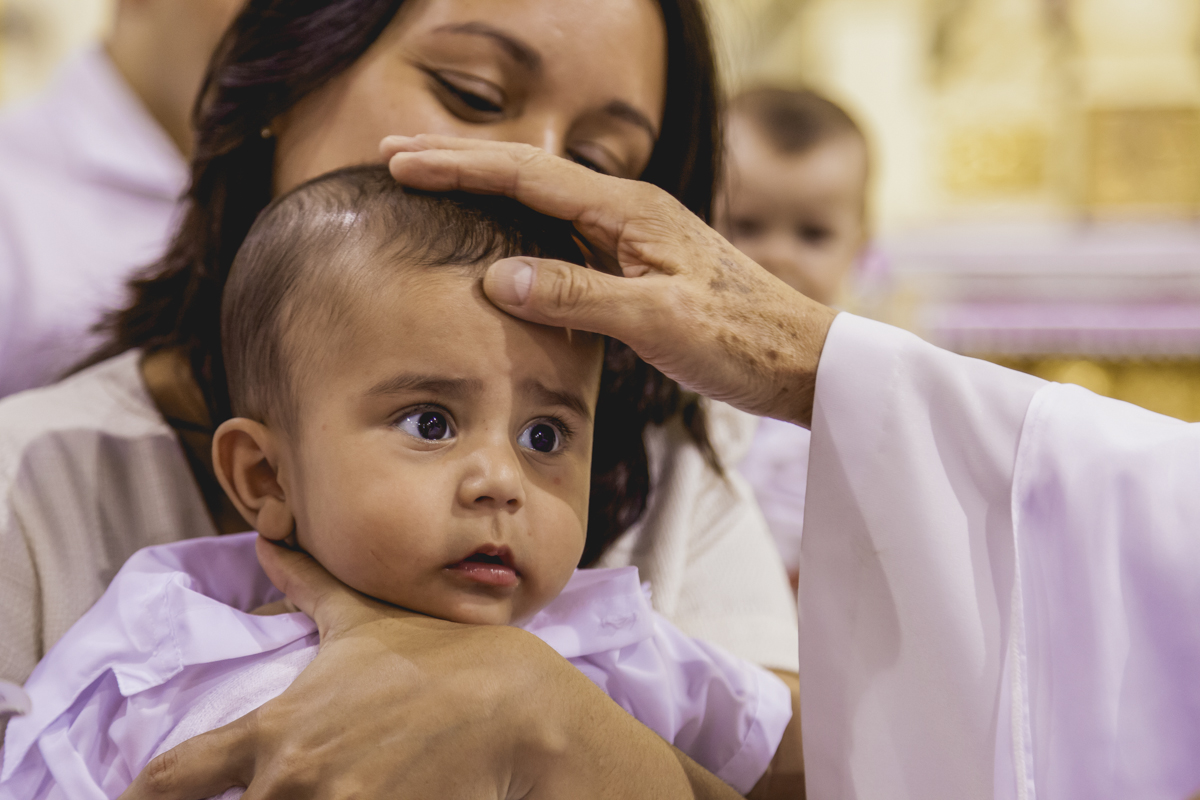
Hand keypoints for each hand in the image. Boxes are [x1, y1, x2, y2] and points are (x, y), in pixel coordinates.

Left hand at [120, 537, 732, 799]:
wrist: (515, 704)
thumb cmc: (438, 657)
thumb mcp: (365, 618)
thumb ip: (306, 586)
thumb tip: (268, 542)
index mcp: (277, 729)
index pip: (175, 777)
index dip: (143, 795)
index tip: (135, 797)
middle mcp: (292, 780)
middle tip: (277, 785)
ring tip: (327, 789)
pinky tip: (369, 797)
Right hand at [382, 135, 837, 425]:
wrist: (800, 359)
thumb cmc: (741, 339)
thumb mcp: (657, 321)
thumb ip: (578, 297)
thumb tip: (495, 277)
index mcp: (632, 210)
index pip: (527, 176)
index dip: (460, 167)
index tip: (400, 161)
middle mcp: (630, 211)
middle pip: (529, 175)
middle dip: (461, 164)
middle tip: (395, 156)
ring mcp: (635, 237)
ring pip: (545, 204)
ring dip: (486, 192)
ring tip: (432, 187)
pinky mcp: (640, 266)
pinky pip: (565, 238)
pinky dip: (520, 232)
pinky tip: (501, 243)